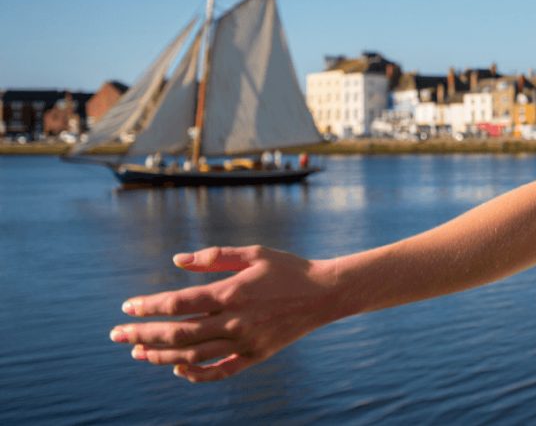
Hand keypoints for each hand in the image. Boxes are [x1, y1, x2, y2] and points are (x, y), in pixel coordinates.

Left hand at [110, 245, 342, 382]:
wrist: (326, 293)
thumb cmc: (288, 268)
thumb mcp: (253, 253)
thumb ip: (214, 256)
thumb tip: (176, 261)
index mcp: (231, 292)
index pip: (178, 303)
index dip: (148, 306)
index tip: (127, 306)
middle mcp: (235, 321)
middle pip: (178, 333)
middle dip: (142, 334)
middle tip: (117, 334)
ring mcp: (246, 342)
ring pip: (193, 356)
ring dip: (161, 355)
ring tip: (137, 352)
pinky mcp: (257, 355)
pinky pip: (221, 371)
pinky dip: (196, 374)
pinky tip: (177, 368)